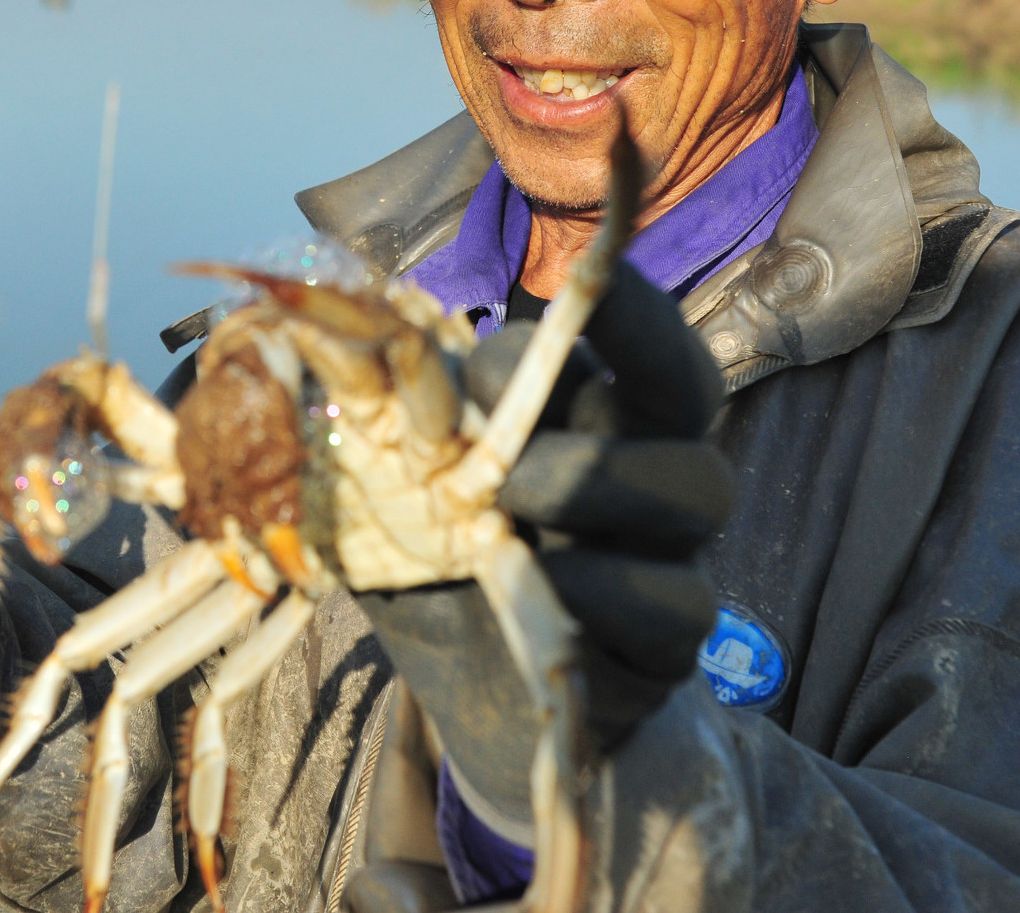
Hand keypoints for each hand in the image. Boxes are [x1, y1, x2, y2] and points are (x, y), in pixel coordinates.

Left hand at [357, 260, 731, 829]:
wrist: (489, 706)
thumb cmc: (445, 572)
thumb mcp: (397, 494)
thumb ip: (379, 426)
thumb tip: (323, 343)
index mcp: (583, 412)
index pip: (623, 333)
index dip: (595, 314)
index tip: (521, 318)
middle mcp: (643, 465)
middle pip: (684, 388)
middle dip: (609, 376)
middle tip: (502, 430)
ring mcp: (671, 552)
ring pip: (696, 484)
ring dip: (598, 481)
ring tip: (508, 510)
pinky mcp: (671, 643)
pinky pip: (677, 603)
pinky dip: (606, 592)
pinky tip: (545, 600)